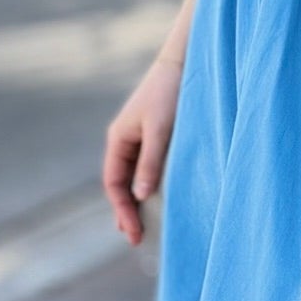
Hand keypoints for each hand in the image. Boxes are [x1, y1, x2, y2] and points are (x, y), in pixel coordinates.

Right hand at [102, 54, 183, 246]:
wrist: (186, 61)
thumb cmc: (170, 93)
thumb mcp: (160, 130)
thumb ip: (150, 162)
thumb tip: (140, 196)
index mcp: (119, 139)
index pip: (113, 183)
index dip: (121, 210)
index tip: (133, 233)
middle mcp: (126, 140)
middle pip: (121, 183)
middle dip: (127, 211)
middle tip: (138, 239)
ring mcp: (141, 137)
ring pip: (135, 177)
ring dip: (139, 201)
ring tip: (147, 226)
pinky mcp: (158, 134)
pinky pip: (149, 167)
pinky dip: (151, 185)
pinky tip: (161, 198)